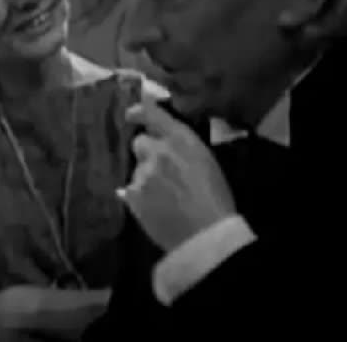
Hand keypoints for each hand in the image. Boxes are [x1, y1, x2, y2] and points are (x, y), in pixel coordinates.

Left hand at [117, 93, 235, 251]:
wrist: (206, 235)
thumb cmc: (216, 199)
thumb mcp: (206, 161)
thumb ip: (182, 145)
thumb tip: (160, 139)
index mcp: (181, 139)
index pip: (152, 113)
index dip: (140, 110)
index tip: (131, 114)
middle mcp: (157, 151)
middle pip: (139, 141)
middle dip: (147, 151)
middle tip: (160, 168)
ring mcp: (141, 173)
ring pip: (137, 168)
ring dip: (146, 176)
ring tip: (164, 196)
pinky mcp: (132, 195)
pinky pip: (130, 190)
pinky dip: (139, 196)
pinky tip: (155, 208)